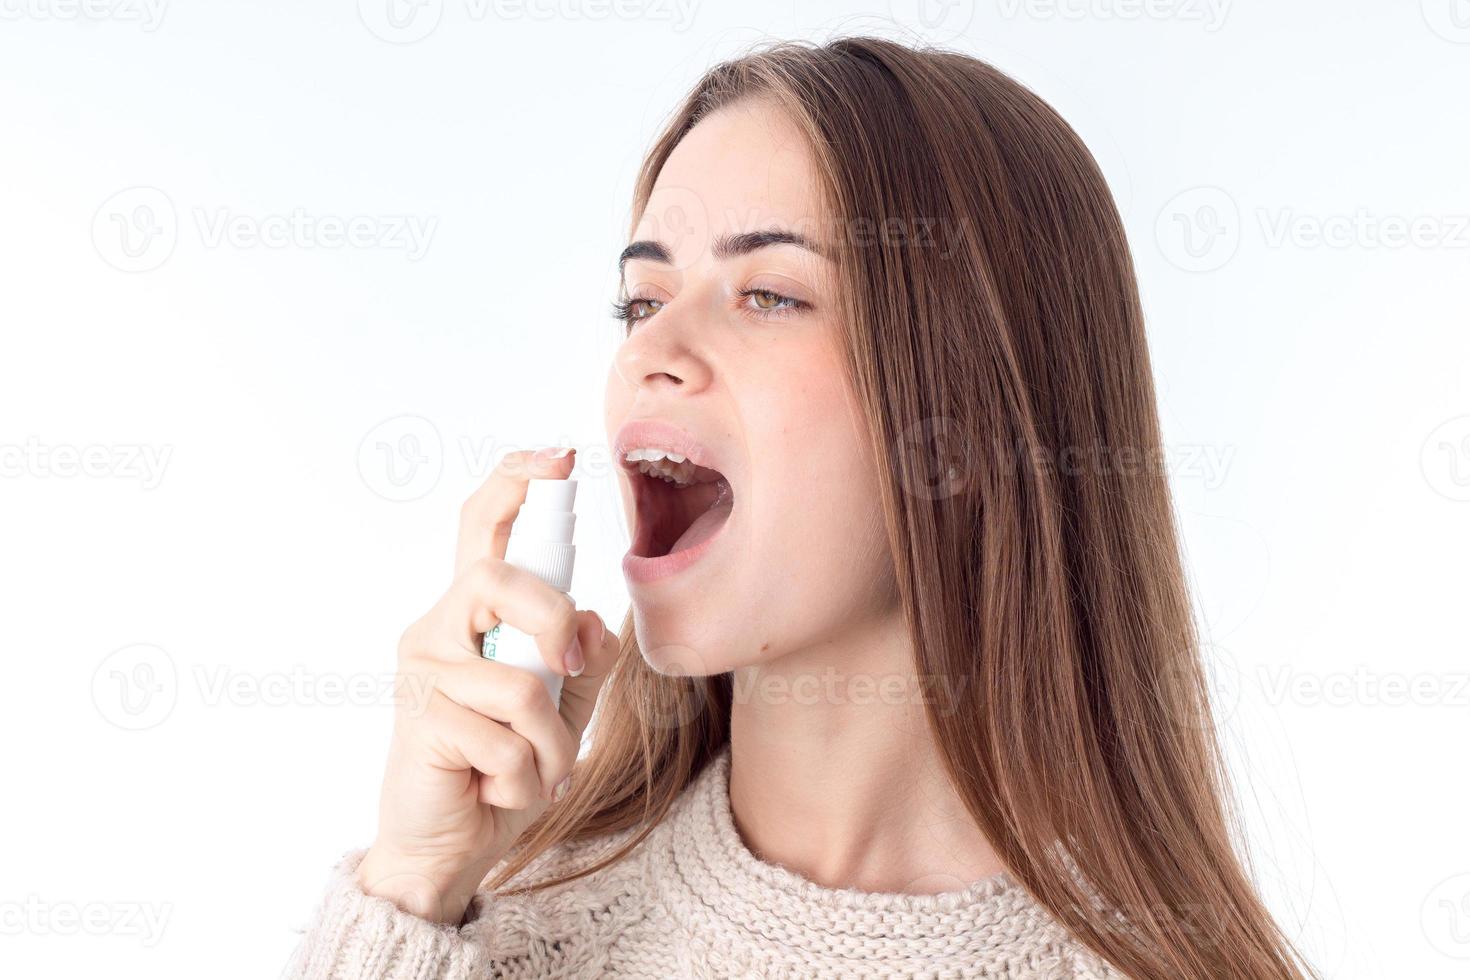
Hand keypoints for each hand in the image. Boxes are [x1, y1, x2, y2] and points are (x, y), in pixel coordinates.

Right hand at [355, 448, 617, 923]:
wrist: (448, 843)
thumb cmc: (502, 764)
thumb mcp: (560, 705)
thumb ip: (581, 658)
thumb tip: (597, 622)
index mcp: (472, 613)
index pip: (482, 526)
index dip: (516, 482)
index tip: (559, 456)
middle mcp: (438, 628)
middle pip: (501, 584)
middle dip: (554, 626)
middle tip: (570, 672)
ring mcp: (423, 671)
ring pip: (522, 684)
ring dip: (551, 745)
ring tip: (536, 773)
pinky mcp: (421, 720)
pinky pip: (508, 742)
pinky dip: (527, 778)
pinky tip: (499, 792)